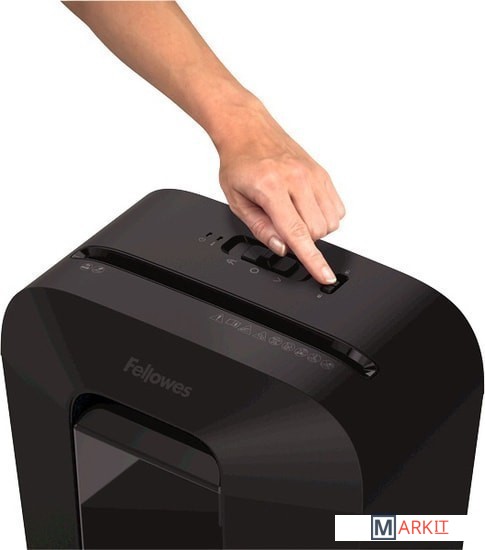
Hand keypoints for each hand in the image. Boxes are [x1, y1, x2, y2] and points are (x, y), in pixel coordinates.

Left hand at [216, 97, 345, 284]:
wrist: (248, 129)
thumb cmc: (239, 162)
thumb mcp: (237, 201)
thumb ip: (260, 227)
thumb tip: (282, 247)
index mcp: (271, 187)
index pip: (297, 232)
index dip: (312, 260)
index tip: (325, 276)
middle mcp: (297, 178)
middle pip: (317, 231)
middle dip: (302, 239)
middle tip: (281, 225)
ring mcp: (313, 174)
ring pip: (331, 222)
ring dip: (315, 228)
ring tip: (293, 214)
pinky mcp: (323, 172)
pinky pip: (337, 208)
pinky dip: (325, 216)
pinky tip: (306, 207)